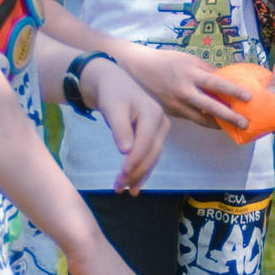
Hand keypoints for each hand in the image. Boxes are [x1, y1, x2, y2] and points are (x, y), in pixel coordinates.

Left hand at [82, 59, 169, 192]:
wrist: (113, 84)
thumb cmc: (112, 94)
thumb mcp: (113, 108)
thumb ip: (120, 129)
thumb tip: (126, 152)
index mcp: (153, 114)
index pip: (146, 142)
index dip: (135, 160)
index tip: (122, 175)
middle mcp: (162, 123)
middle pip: (152, 153)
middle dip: (137, 172)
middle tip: (119, 187)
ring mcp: (160, 131)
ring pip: (152, 157)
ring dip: (139, 175)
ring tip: (124, 190)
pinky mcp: (155, 137)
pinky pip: (150, 156)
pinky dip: (141, 170)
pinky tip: (133, 184)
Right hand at [117, 46, 249, 132]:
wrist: (141, 69)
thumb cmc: (169, 61)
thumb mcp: (189, 60)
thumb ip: (208, 70)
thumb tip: (228, 78)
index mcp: (190, 73)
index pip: (215, 83)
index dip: (232, 91)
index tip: (248, 97)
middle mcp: (184, 91)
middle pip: (210, 106)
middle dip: (229, 116)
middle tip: (245, 123)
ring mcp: (177, 104)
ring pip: (201, 118)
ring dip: (218, 124)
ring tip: (233, 127)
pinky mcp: (172, 112)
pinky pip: (192, 119)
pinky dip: (205, 122)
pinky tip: (216, 124)